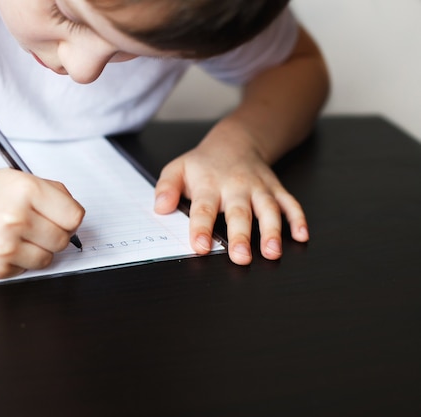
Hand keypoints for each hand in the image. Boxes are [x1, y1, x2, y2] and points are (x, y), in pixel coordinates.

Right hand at [0, 169, 84, 277]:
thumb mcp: (12, 178)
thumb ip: (49, 192)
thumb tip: (75, 215)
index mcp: (24, 188)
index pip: (74, 216)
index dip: (68, 217)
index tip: (59, 217)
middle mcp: (15, 216)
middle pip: (63, 239)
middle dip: (53, 233)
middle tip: (32, 225)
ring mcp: (5, 245)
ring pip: (48, 258)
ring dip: (37, 249)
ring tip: (14, 234)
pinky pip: (26, 269)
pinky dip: (18, 260)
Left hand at [153, 129, 308, 264]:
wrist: (235, 142)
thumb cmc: (203, 164)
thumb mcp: (177, 169)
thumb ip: (166, 188)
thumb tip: (160, 207)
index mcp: (208, 184)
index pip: (203, 209)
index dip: (201, 228)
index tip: (201, 246)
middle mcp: (235, 187)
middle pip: (239, 213)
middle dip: (241, 236)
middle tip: (240, 258)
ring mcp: (258, 188)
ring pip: (268, 209)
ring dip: (272, 231)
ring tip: (272, 252)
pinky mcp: (275, 189)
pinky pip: (290, 202)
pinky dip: (298, 218)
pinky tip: (302, 235)